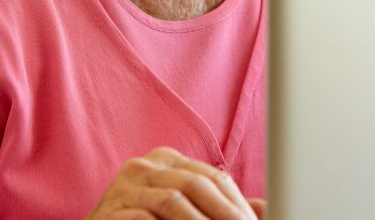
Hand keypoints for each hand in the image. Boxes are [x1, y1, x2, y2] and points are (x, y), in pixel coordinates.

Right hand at [84, 146, 263, 218]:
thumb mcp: (183, 213)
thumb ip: (218, 207)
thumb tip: (266, 208)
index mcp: (166, 161)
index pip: (212, 176)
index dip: (237, 203)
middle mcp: (143, 166)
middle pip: (195, 184)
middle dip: (224, 214)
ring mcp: (122, 187)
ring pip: (172, 201)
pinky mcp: (108, 212)